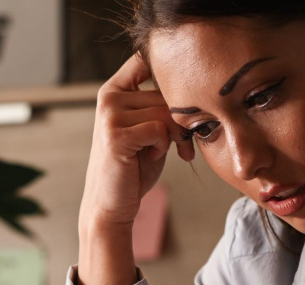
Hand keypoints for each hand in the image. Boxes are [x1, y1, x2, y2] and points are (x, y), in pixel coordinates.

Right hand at [80, 54, 194, 234]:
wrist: (112, 205)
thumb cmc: (134, 168)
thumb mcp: (148, 129)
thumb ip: (160, 105)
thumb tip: (196, 81)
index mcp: (113, 90)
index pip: (146, 60)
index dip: (172, 73)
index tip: (187, 96)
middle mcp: (108, 97)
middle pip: (165, 91)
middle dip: (183, 117)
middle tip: (186, 143)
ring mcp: (109, 115)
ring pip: (165, 111)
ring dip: (178, 133)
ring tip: (177, 150)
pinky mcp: (115, 136)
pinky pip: (158, 128)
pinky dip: (164, 144)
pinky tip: (155, 156)